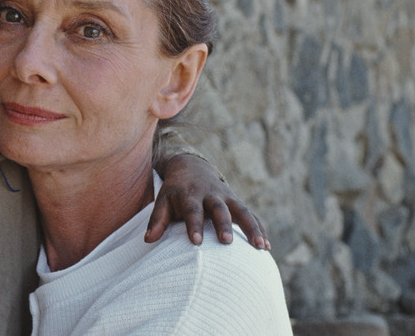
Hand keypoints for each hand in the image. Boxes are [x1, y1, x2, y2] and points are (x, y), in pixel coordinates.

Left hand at [146, 154, 269, 249]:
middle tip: (227, 242)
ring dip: (252, 228)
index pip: (192, 209)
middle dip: (224, 225)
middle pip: (219, 209)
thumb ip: (157, 219)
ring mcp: (227, 197)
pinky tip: (266, 246)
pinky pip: (251, 215)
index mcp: (190, 194)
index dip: (193, 225)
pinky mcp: (237, 202)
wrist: (192, 167)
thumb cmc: (175, 191)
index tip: (196, 241)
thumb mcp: (163, 200)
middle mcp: (211, 194)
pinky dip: (260, 228)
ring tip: (260, 247)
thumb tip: (148, 240)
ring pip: (242, 210)